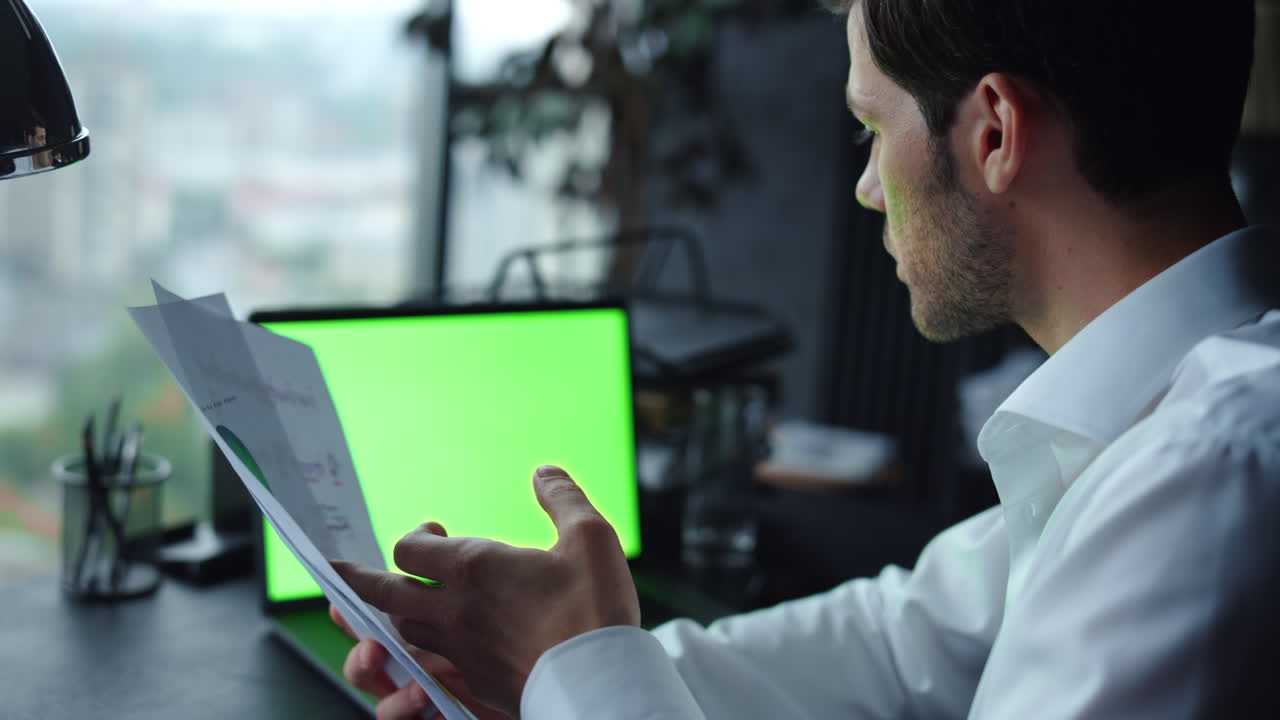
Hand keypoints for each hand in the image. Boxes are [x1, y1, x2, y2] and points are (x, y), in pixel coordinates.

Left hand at [332, 465, 640, 717]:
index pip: (410, 548)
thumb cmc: (594, 607)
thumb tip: (543, 472)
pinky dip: (427, 648)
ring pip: (404, 629)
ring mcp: (460, 650)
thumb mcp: (590, 536)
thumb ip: (562, 498)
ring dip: (398, 611)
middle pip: (385, 593)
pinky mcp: (475, 681)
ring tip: (403, 602)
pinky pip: (433, 662)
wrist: (597, 682)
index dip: (414, 535)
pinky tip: (443, 643)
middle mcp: (454, 609)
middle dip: (362, 579)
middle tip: (341, 571)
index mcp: (474, 567)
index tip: (432, 529)